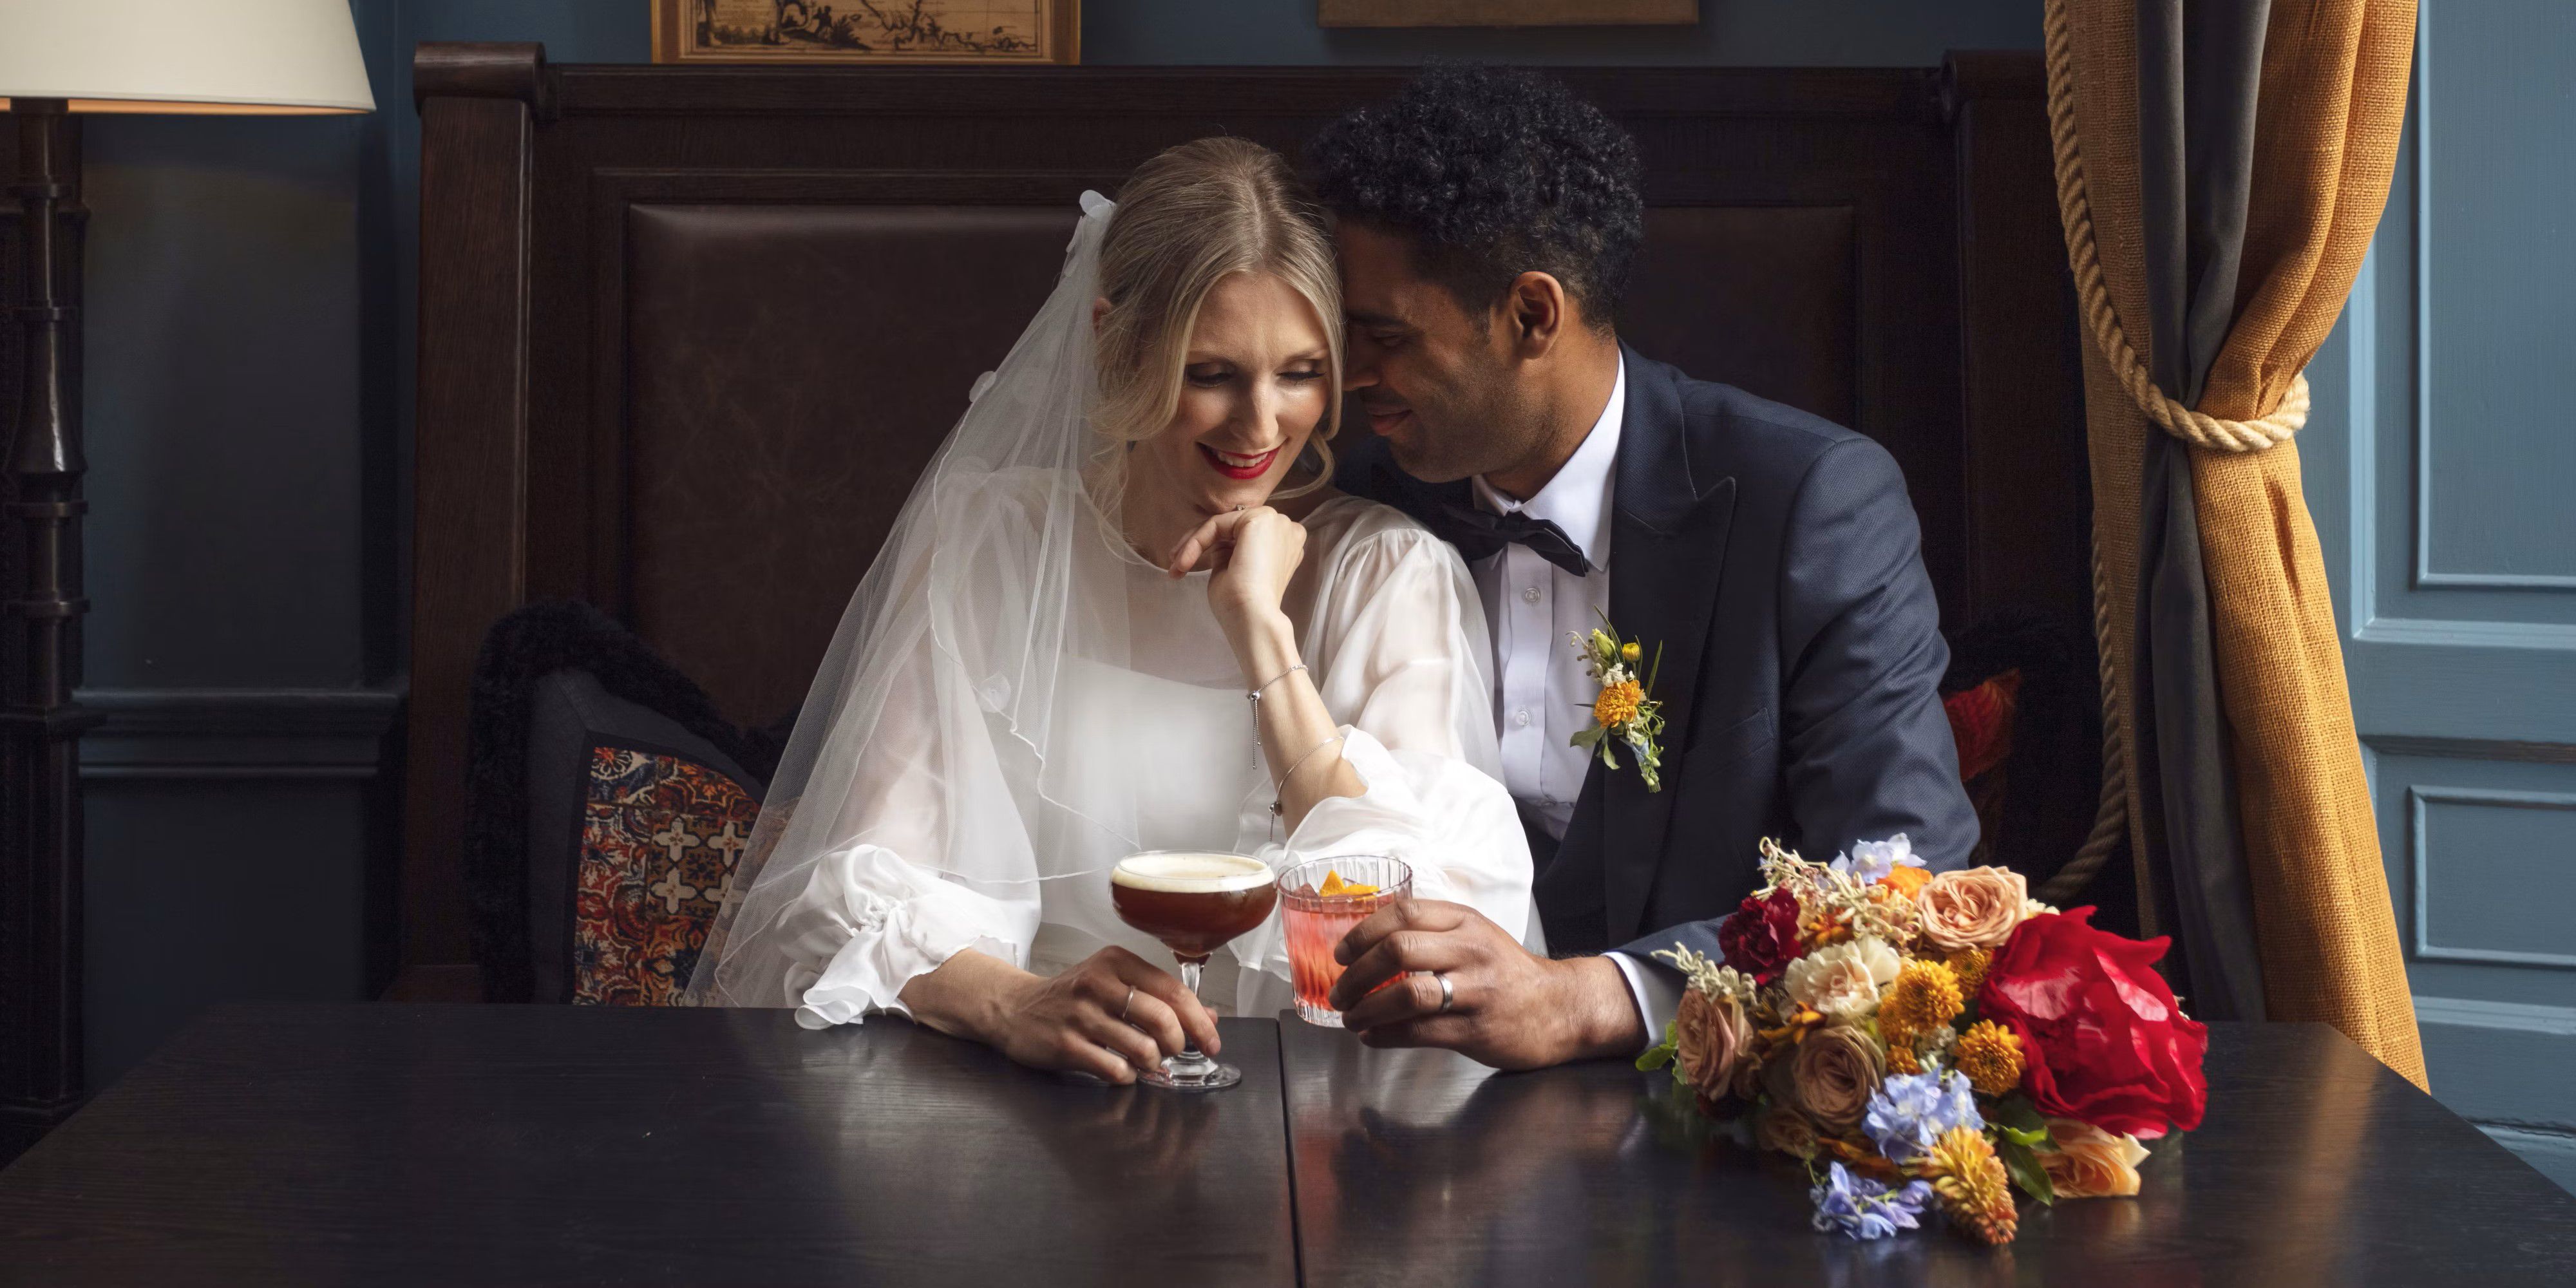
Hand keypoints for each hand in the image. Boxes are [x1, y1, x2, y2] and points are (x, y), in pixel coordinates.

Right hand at [982, 946, 1220, 1083]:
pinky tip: (1120, 1068)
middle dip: (1178, 1043)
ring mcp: (1081, 1016)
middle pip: (1163, 1019)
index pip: (1173, 991)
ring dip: (1153, 1062)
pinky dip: (1127, 1075)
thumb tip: (1210, 1016)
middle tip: (1173, 1051)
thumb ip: (1160, 997)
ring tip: (1145, 1060)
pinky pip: (1115, 1069)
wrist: (1014, 1009)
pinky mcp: (1067, 1045)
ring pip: (1143, 1047)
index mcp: (1116, 962)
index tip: (1212, 1041)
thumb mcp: (1114, 983)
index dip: (1200, 1021)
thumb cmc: (1072, 997)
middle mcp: (1098, 984)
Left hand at [1166, 505, 1305, 639]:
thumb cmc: (1243, 606)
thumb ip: (1229, 552)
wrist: (1253, 618)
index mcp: (1284, 544)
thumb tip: (1217, 543)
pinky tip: (1183, 562)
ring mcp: (1275, 522)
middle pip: (1231, 527)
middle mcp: (1285, 529)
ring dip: (1194, 543)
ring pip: (1222, 524)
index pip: (1240, 536)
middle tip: (1176, 565)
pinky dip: (1196, 542)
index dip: (1209, 548)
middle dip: (1198, 543)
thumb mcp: (1233, 572)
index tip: (1184, 568)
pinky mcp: (1259, 519)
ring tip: (1176, 566)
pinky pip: (1217, 524)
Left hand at [1328, 899, 1645, 1069]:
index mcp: (1466, 922)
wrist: (1561, 1008)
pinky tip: (1372, 1037)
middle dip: (1357, 973)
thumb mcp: (1476, 936)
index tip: (1341, 953)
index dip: (1363, 933)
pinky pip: (1419, 1031)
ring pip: (1407, 993)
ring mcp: (1476, 991)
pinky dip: (1385, 1035)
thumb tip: (1368, 944)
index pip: (1404, 913)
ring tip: (1351, 1017)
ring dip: (1367, 1008)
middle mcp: (1471, 950)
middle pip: (1398, 950)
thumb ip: (1432, 932)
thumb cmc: (1508, 973)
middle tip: (1339, 991)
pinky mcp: (1477, 1029)